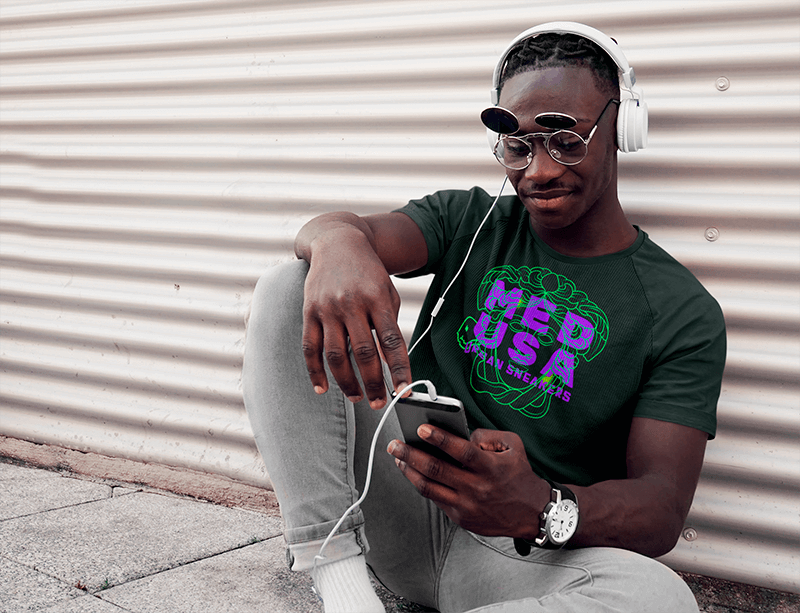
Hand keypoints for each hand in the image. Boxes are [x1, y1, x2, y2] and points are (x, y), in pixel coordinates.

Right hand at [300, 228, 411, 408]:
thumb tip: (389, 362)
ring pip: (336, 355)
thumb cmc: (368, 273)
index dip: (398, 369)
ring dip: (347, 382)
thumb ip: (389, 324)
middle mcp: (351, 303)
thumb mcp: (387, 292)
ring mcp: (327, 308)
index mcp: (377, 298)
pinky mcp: (309, 311)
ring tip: (357, 397)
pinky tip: (322, 389)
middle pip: (363, 352)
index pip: (392, 341)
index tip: (405, 392)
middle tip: (380, 403)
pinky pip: (310, 347)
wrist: (337, 242)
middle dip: (373, 383)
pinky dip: (315, 371)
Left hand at [387, 426, 549, 537]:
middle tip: (395, 445)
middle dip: (411, 454)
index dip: (440, 439)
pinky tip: (413, 473)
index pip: (461, 451)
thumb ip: (487, 435)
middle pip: (437, 470)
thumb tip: (462, 434)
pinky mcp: (461, 518)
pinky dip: (422, 485)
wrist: (533, 513)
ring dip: (409, 472)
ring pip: (429, 488)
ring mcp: (467, 506)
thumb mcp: (513, 446)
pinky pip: (436, 500)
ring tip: (398, 458)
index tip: (421, 428)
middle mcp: (477, 488)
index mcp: (490, 468)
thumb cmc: (520, 476)